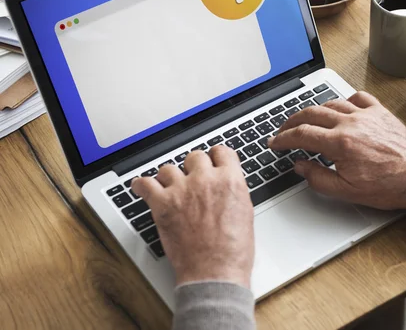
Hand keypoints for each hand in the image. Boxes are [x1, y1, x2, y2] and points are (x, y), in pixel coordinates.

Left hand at [132, 146, 253, 286]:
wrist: (215, 272)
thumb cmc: (232, 251)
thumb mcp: (245, 212)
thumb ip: (233, 191)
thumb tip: (225, 185)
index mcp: (230, 180)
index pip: (221, 151)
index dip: (216, 157)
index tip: (212, 162)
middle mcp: (206, 180)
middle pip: (195, 157)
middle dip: (194, 167)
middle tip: (192, 179)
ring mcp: (183, 190)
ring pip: (169, 168)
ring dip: (169, 177)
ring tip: (169, 187)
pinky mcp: (163, 204)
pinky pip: (145, 184)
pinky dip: (141, 185)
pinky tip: (142, 187)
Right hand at [270, 92, 405, 209]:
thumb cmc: (388, 185)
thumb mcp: (346, 191)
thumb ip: (317, 178)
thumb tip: (300, 165)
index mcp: (340, 143)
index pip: (301, 134)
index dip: (283, 138)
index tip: (275, 142)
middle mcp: (351, 123)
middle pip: (311, 114)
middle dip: (291, 121)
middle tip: (283, 130)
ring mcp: (366, 114)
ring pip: (331, 103)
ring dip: (314, 110)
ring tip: (305, 119)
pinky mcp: (379, 112)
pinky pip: (357, 97)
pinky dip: (344, 100)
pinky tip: (340, 108)